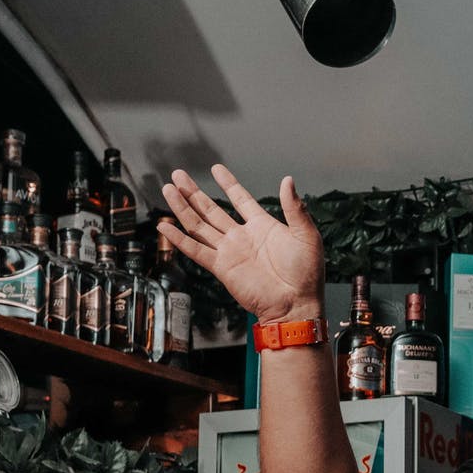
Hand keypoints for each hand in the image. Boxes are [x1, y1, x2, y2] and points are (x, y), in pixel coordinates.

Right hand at [159, 165, 322, 322]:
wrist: (296, 304)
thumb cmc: (306, 274)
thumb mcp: (306, 235)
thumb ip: (294, 208)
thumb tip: (288, 180)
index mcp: (263, 226)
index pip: (240, 199)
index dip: (228, 184)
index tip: (216, 168)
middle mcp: (242, 237)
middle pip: (211, 209)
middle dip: (193, 192)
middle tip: (177, 175)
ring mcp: (230, 252)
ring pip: (199, 225)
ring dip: (183, 208)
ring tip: (168, 190)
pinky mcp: (221, 267)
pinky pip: (196, 250)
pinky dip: (179, 239)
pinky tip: (165, 226)